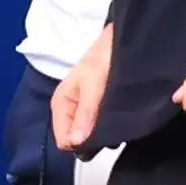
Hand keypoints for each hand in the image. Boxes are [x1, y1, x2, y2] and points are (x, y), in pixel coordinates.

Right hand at [53, 25, 113, 153]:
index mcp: (62, 103)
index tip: (98, 141)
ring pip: (91, 135)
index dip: (80, 144)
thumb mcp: (93, 82)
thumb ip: (86, 112)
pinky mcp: (101, 110)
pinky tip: (122, 122)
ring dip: (104, 134)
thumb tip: (76, 142)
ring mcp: (87, 110)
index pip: (63, 140)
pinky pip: (102, 128)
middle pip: (77, 139)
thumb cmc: (104, 54)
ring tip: (118, 123)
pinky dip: (112, 128)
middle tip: (110, 131)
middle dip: (93, 140)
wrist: (123, 40)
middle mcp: (72, 109)